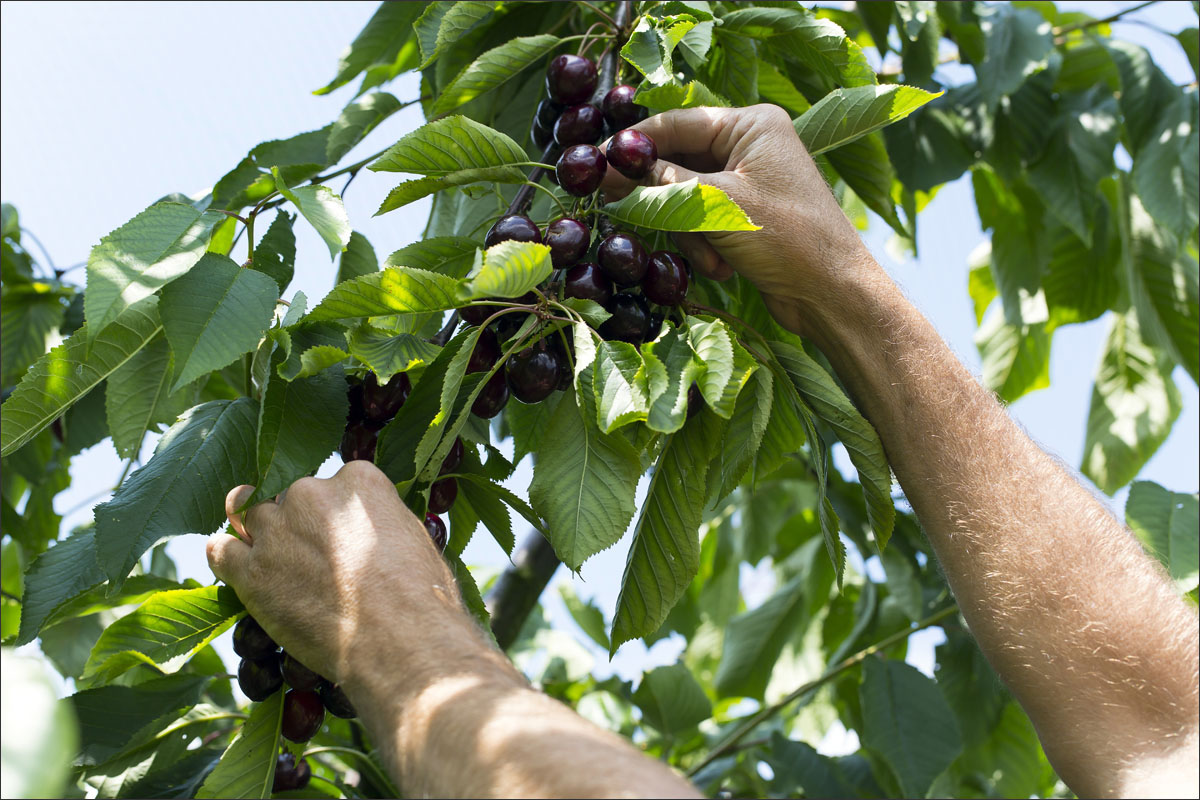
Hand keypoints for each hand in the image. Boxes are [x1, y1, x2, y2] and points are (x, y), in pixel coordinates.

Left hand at [207, 461, 478, 685]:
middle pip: (292, 496)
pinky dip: (227, 557)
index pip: (335, 482)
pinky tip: (240, 572)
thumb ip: (383, 524)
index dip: (337, 512)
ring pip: (249, 513)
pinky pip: (220, 550)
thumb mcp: (414, 542)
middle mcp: (311, 493)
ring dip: (259, 534)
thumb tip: (374, 536)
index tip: (343, 535)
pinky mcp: (250, 571)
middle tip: (312, 559)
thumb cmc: (423, 601)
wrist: (400, 643)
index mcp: (358, 481)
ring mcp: (277, 530)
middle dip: (300, 523)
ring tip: (274, 563)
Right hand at [600, 105, 881, 339]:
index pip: (677, 122)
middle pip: (678, 161)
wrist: (831, 294)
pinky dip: (703, 245)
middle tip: (625, 212)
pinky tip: (721, 267)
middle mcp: (749, 147)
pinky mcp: (744, 217)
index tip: (596, 165)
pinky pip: (701, 220)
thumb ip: (661, 185)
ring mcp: (747, 182)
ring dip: (688, 231)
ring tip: (708, 255)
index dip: (634, 144)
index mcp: (751, 125)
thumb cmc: (787, 239)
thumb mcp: (718, 206)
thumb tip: (609, 169)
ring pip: (685, 197)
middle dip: (664, 198)